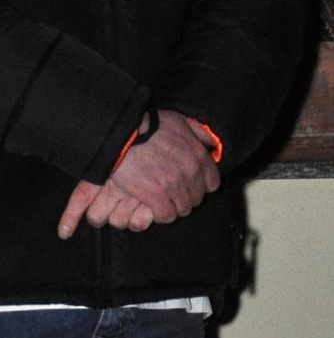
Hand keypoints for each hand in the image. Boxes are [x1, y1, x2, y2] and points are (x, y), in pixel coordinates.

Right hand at [57, 112, 218, 239]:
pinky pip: (166, 215)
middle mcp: (190, 173)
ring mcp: (174, 186)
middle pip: (196, 198)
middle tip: (173, 195)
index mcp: (198, 156)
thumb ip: (198, 132)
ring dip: (174, 208)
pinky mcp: (156, 196)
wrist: (124, 134)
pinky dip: (161, 215)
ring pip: (183, 209)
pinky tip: (154, 208)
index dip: (201, 186)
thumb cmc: (149, 125)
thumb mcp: (180, 121)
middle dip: (186, 198)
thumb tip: (210, 144)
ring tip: (163, 203)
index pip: (212, 183)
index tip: (190, 185)